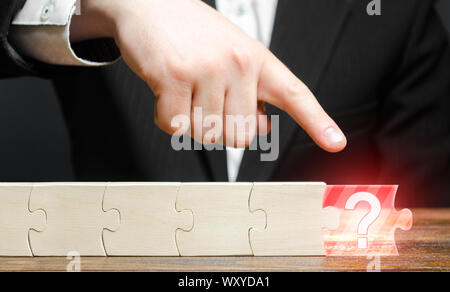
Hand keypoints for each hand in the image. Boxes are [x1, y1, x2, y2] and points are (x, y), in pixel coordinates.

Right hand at [70, 0, 346, 151]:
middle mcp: (236, 63)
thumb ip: (250, 94)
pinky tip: (167, 94)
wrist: (150, 4)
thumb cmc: (192, 33)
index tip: (335, 143)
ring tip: (185, 91)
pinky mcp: (174, 77)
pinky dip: (167, 118)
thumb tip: (261, 127)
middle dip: (220, 127)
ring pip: (206, 134)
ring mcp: (206, 69)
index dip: (318, 122)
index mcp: (256, 58)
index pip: (293, 94)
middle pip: (240, 135)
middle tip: (206, 101)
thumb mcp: (232, 56)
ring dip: (192, 122)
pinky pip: (175, 126)